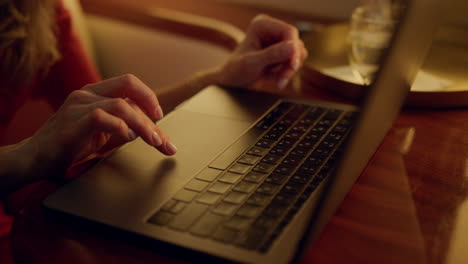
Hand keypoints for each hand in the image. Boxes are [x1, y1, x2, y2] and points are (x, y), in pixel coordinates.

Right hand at [28, 75, 176, 173]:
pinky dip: (120, 128)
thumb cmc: (69, 145)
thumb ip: (122, 125)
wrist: (33, 159)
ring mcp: (77, 107)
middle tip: (162, 139)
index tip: (159, 115)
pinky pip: (102, 118)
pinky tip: (127, 138)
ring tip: (153, 141)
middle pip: (128, 89)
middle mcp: (86, 94)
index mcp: (94, 93)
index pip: (128, 83)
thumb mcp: (101, 132)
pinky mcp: (72, 124)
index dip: (148, 96)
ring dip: (142, 124)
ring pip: (121, 105)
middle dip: (151, 114)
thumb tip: (150, 130)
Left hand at [217, 14, 307, 89]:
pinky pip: (295, 62)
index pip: (289, 31)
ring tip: (278, 81)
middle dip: (291, 63)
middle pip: (296, 43)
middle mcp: (272, 30)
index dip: (294, 48)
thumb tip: (292, 47)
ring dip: (290, 70)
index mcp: (262, 25)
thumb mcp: (251, 63)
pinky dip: (288, 73)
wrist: (232, 81)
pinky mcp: (282, 52)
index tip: (293, 66)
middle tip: (283, 79)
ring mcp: (278, 41)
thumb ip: (271, 55)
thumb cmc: (236, 70)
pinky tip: (277, 80)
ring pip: (298, 54)